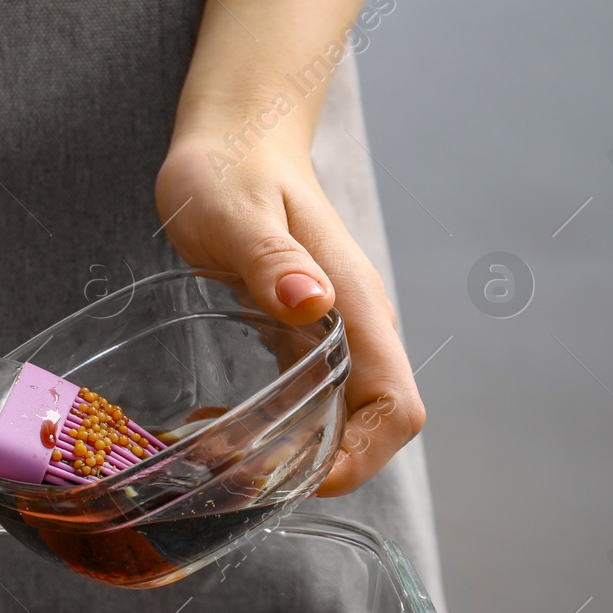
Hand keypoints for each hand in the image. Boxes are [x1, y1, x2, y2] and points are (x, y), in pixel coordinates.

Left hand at [155, 135, 424, 494]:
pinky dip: (271, 426)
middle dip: (317, 465)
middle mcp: (355, 326)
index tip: (298, 476)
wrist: (235, 137)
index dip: (361, 455)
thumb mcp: (236, 212)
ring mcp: (332, 332)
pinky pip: (306, 400)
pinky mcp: (303, 333)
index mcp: (355, 305)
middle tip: (237, 470)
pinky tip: (218, 423)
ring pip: (337, 419)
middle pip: (372, 426)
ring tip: (219, 453)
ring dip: (290, 451)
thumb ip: (271, 257)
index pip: (394, 405)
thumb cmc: (231, 169)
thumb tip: (311, 302)